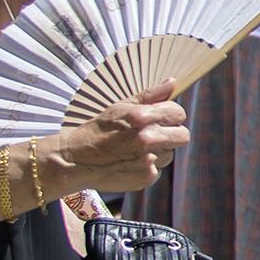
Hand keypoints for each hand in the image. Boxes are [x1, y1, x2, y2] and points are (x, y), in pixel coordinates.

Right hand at [48, 86, 189, 193]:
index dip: (170, 115)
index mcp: (142, 117)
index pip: (178, 113)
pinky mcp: (146, 177)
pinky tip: (129, 162)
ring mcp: (148, 160)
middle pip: (183, 136)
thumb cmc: (99, 129)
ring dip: (158, 151)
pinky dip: (147, 166)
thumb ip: (150, 96)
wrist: (76, 160)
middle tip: (154, 135)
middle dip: (172, 134)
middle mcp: (147, 139)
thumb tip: (172, 82)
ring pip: (169, 154)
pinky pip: (157, 169)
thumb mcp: (121, 107)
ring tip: (134, 149)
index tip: (161, 119)